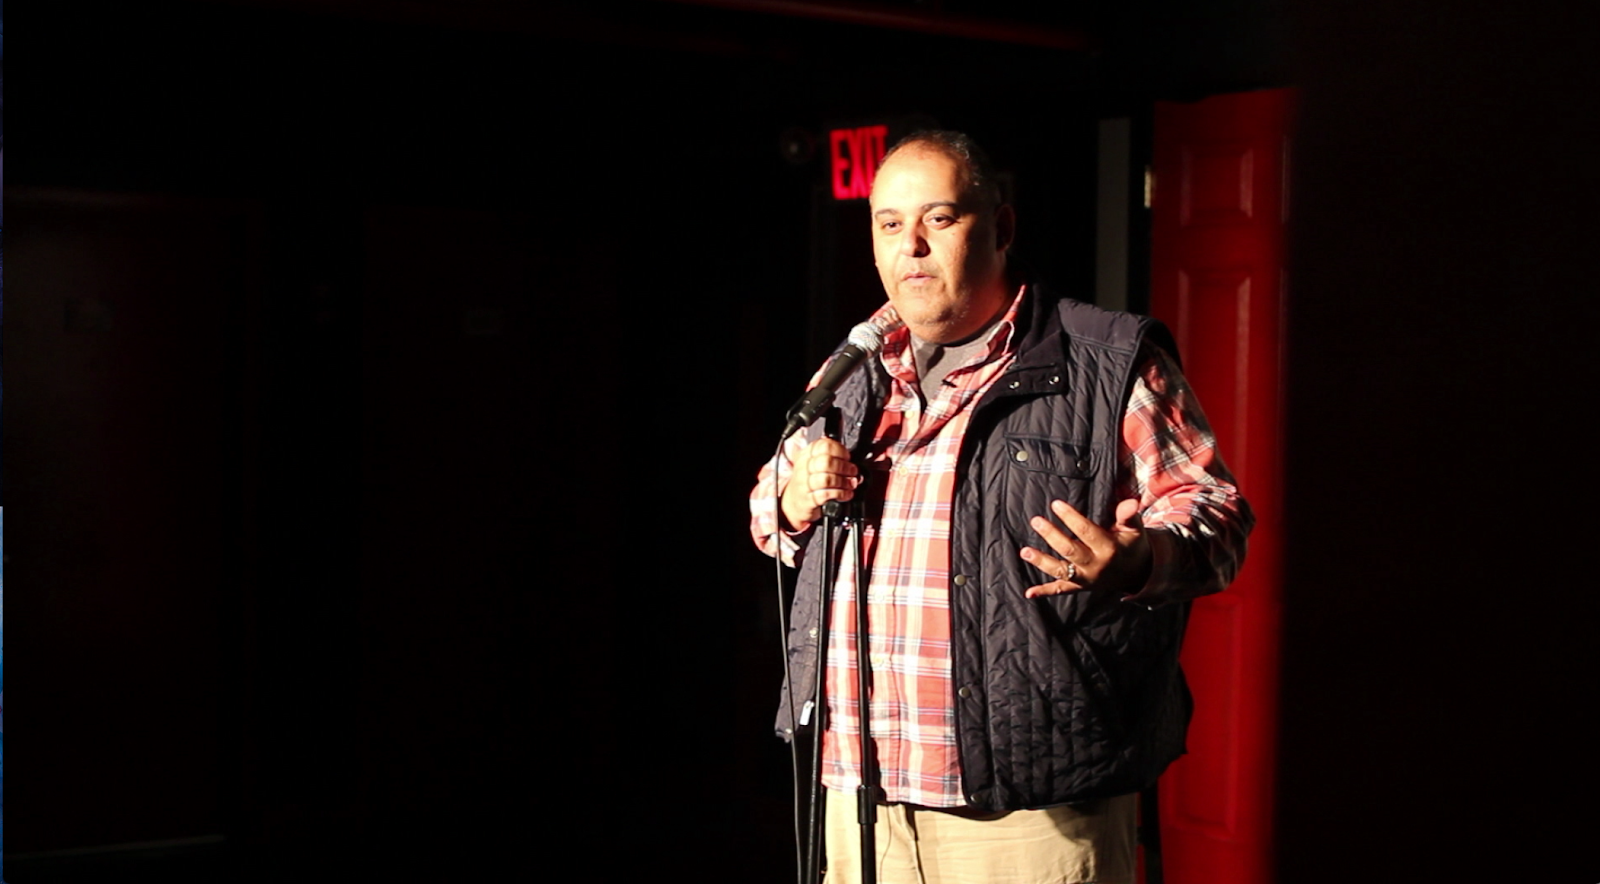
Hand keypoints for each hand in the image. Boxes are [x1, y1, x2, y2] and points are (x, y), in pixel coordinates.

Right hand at [781, 438, 858, 528]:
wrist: (793, 503)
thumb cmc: (808, 483)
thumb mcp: (814, 466)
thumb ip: (831, 459)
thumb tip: (852, 463)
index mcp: (806, 455)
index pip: (823, 445)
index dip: (840, 450)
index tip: (847, 457)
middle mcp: (803, 467)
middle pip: (826, 462)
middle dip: (844, 467)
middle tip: (852, 471)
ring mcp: (803, 484)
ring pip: (826, 479)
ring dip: (843, 481)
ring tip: (851, 484)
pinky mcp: (807, 499)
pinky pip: (825, 494)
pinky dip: (840, 494)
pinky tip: (846, 494)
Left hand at [1019, 499, 1151, 598]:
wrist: (1137, 573)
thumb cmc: (1131, 545)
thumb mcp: (1135, 530)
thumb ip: (1129, 515)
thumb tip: (1131, 501)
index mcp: (1109, 549)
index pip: (1087, 532)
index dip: (1070, 518)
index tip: (1055, 504)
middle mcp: (1096, 566)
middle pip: (1070, 551)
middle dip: (1051, 535)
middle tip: (1036, 520)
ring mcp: (1086, 579)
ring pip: (1061, 571)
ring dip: (1042, 562)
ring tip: (1024, 551)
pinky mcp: (1079, 587)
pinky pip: (1061, 590)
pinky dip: (1044, 592)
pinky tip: (1028, 593)